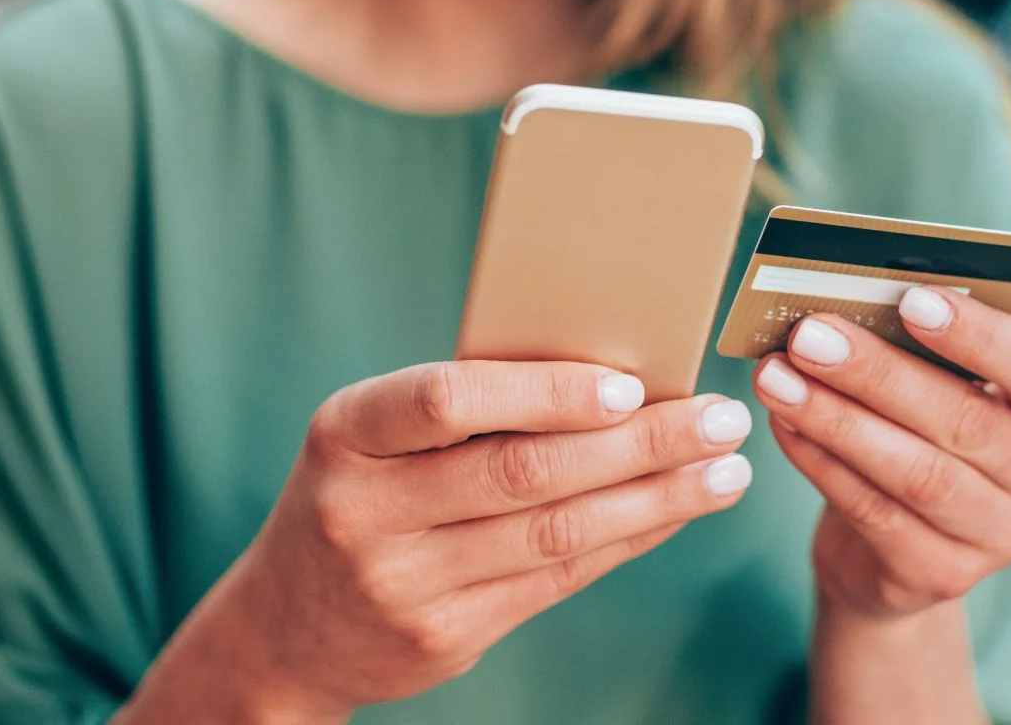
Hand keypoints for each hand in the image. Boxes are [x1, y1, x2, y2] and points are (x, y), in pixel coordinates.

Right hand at [125, 361, 754, 721]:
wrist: (286, 631)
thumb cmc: (356, 498)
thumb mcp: (371, 441)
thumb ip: (461, 410)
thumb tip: (609, 373)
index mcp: (346, 434)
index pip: (447, 399)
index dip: (544, 392)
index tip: (629, 383)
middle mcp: (367, 512)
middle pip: (524, 472)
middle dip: (639, 443)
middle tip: (719, 418)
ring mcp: (406, 584)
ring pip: (555, 534)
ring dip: (654, 500)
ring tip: (724, 473)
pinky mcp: (446, 637)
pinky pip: (557, 580)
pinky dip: (625, 541)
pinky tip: (674, 514)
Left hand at [752, 286, 1010, 618]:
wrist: (900, 545)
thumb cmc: (924, 430)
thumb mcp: (941, 383)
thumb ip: (916, 346)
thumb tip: (845, 303)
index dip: (980, 336)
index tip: (911, 299)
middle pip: (964, 422)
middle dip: (877, 374)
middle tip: (810, 337)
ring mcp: (1004, 537)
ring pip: (917, 474)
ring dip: (838, 421)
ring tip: (778, 378)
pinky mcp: (945, 576)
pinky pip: (876, 514)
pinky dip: (822, 464)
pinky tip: (784, 426)